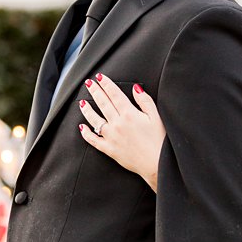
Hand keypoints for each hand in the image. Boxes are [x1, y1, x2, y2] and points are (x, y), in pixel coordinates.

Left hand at [78, 75, 164, 191]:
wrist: (156, 164)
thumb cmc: (159, 140)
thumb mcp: (156, 117)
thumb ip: (145, 101)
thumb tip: (135, 88)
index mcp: (129, 114)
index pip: (114, 95)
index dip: (107, 84)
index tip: (100, 77)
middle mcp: (117, 123)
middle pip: (103, 104)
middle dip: (95, 91)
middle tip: (89, 83)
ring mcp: (111, 136)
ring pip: (94, 120)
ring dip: (87, 110)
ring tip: (82, 102)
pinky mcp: (109, 149)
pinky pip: (93, 140)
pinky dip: (86, 133)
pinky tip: (82, 127)